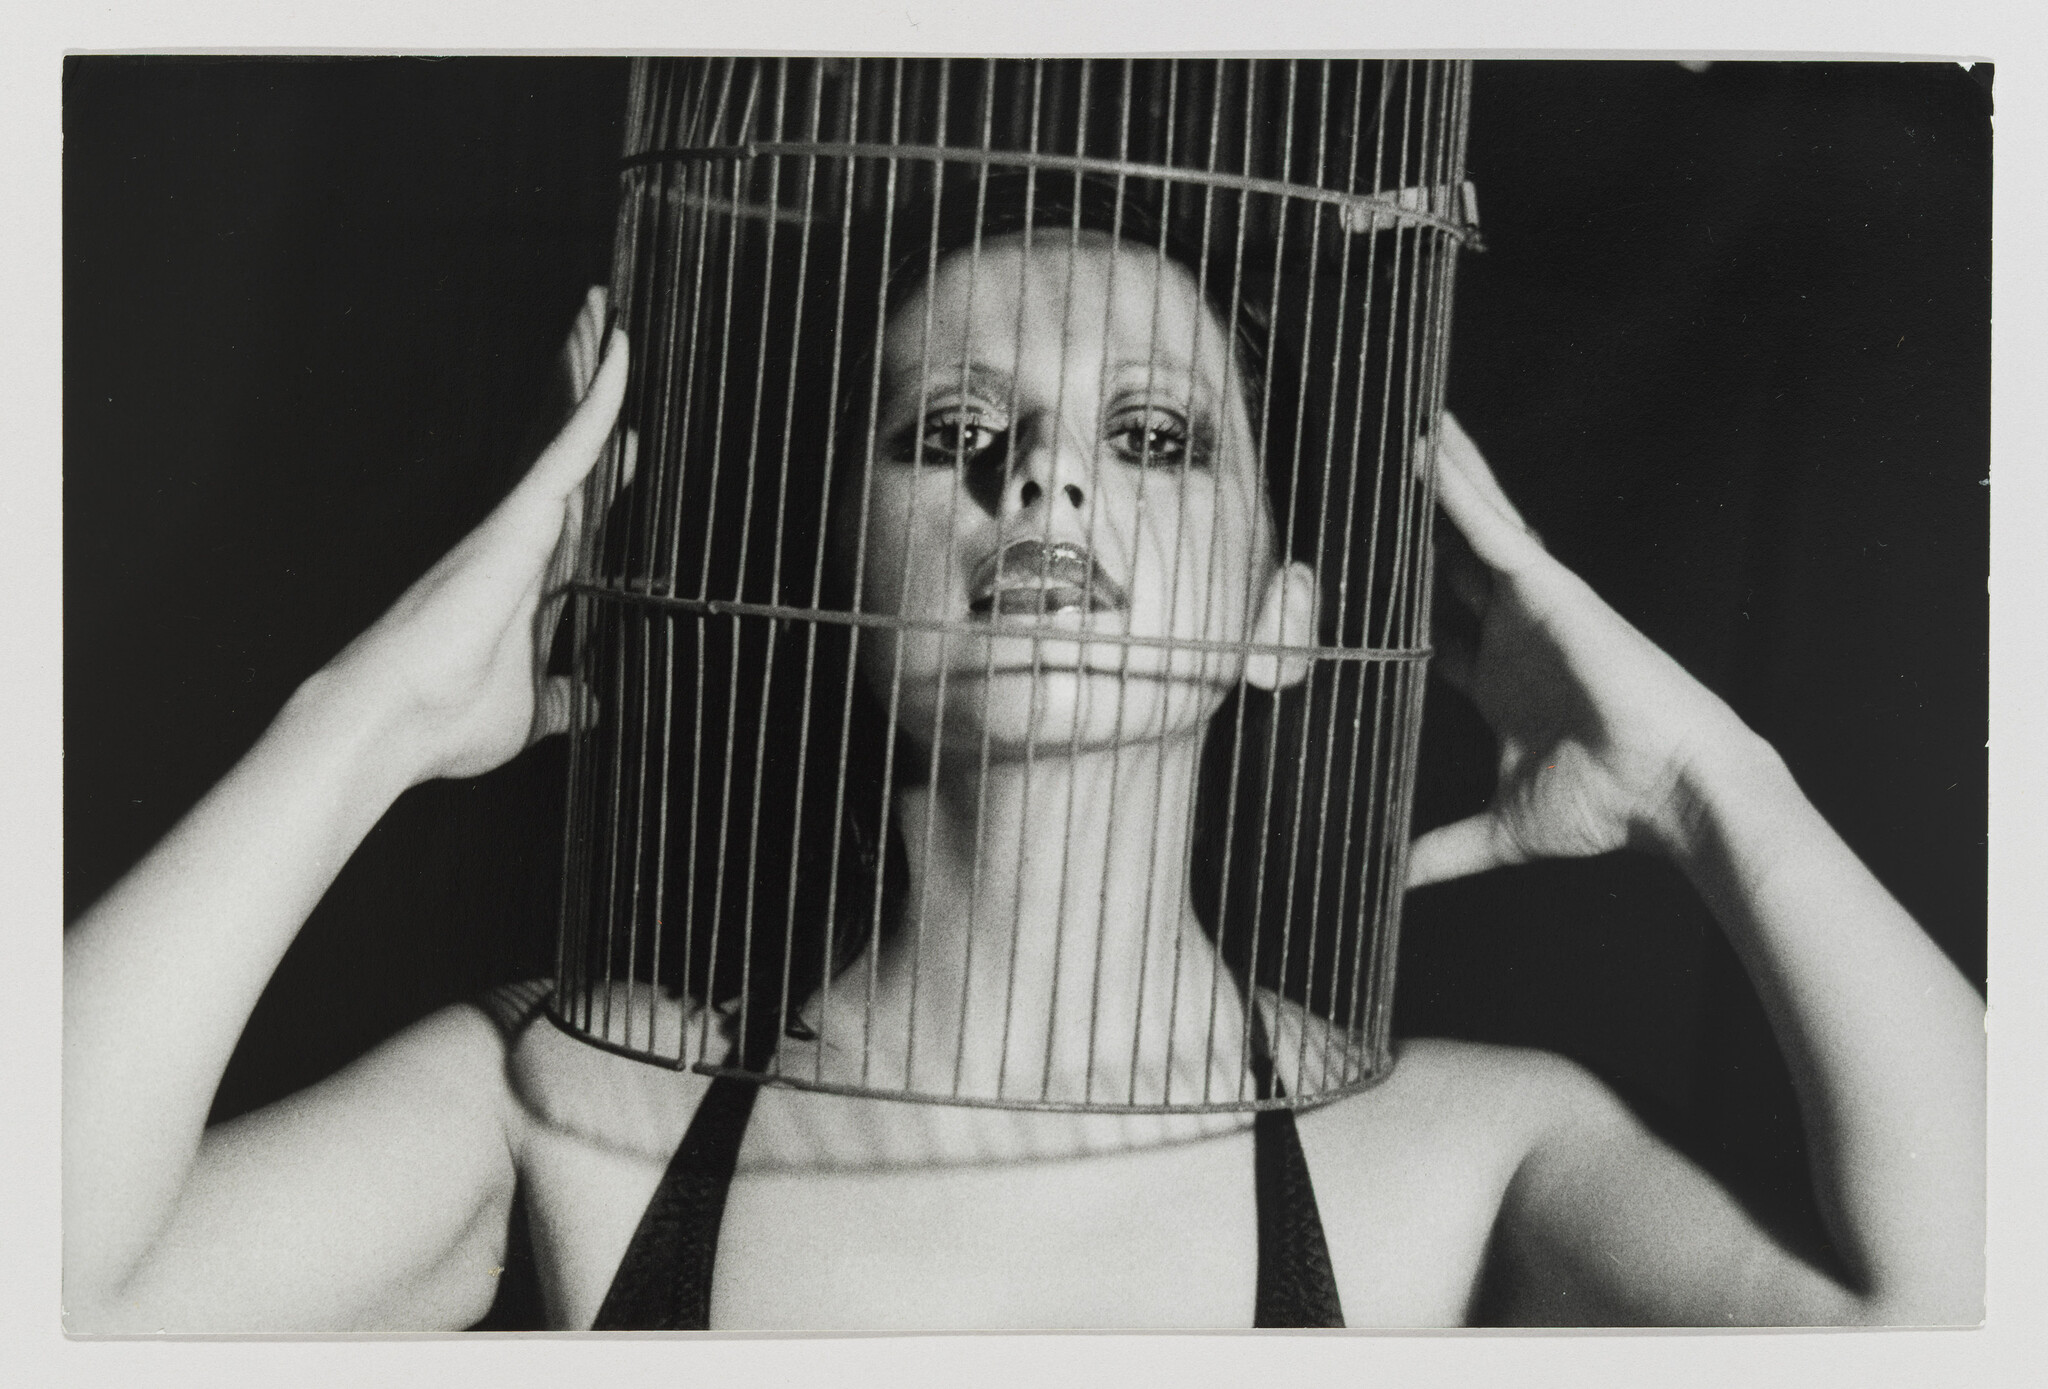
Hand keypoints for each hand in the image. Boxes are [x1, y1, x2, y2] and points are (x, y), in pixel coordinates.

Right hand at [317, 287, 632, 783]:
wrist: (394, 719)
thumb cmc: (446, 719)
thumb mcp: (532, 711)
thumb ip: (564, 700)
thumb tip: (591, 706)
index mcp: (531, 581)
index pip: (581, 516)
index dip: (606, 477)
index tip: (633, 447)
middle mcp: (525, 539)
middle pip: (570, 453)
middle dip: (588, 395)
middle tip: (612, 334)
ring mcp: (522, 520)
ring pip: (569, 427)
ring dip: (591, 369)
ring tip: (611, 311)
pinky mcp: (520, 513)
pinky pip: (572, 441)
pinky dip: (601, 397)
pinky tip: (624, 350)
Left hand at [1407, 415, 1761, 887]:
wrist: (1668, 791)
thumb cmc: (1607, 807)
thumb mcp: (1501, 828)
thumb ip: (1442, 849)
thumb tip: (1391, 882)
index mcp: (1502, 685)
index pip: (1439, 635)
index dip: (1401, 608)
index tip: (1359, 584)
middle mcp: (1515, 636)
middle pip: (1455, 565)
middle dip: (1423, 527)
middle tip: (1383, 480)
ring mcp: (1533, 606)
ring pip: (1474, 528)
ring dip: (1442, 480)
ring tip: (1407, 429)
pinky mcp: (1550, 588)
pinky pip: (1491, 527)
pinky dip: (1457, 489)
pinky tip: (1425, 449)